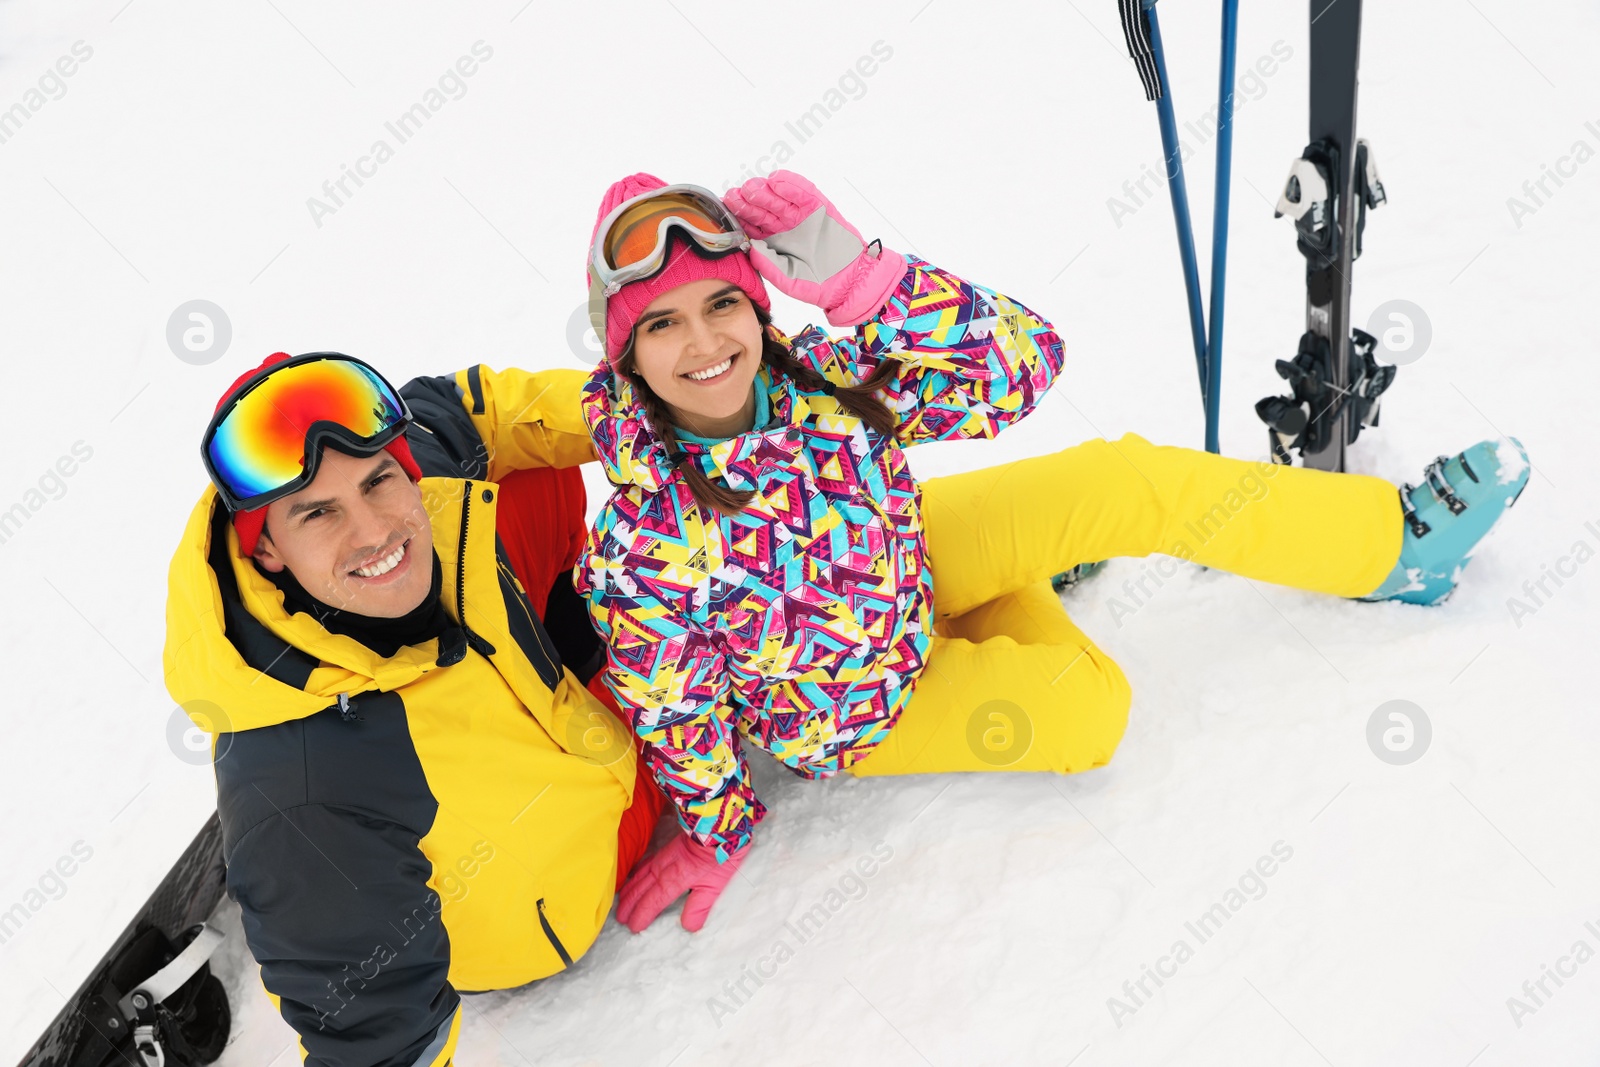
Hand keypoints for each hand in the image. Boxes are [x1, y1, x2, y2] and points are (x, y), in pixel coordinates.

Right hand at [615, 833, 746, 932]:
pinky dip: (636, 871)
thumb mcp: (715, 885)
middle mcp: (664, 868)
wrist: (719, 824)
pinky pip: (646, 862)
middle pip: (642, 889)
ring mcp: (664, 856)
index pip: (654, 901)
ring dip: (630, 890)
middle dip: (630, 904)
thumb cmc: (719, 856)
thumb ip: (699, 906)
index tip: (633, 926)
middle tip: (620, 918)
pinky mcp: (668, 847)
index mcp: (675, 879)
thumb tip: (688, 927)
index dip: (643, 914)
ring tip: (620, 901)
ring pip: (641, 875)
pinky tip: (632, 875)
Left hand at [723, 170, 907, 327]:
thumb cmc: (818, 283)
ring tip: (753, 188)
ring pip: (779, 198)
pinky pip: (803, 192)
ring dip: (765, 191)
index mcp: (773, 242)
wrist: (849, 281)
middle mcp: (784, 226)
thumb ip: (768, 265)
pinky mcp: (819, 207)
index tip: (726, 211)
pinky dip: (791, 185)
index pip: (752, 225)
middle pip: (762, 208)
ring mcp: (801, 215)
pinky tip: (777, 181)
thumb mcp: (788, 278)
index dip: (739, 217)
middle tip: (736, 195)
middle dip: (748, 201)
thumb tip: (750, 248)